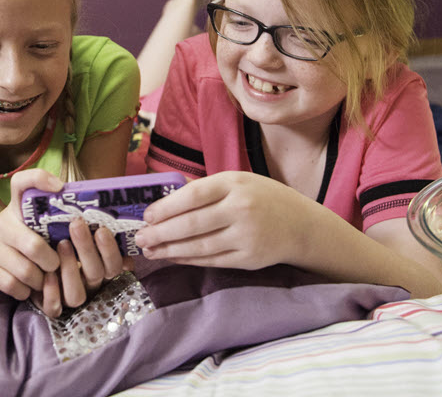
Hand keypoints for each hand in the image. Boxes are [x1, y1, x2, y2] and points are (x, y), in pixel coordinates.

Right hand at [0, 170, 61, 305]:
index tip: (59, 187)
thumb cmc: (16, 238)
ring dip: (40, 281)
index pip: (22, 182)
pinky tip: (27, 287)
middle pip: (35, 246)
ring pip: (25, 271)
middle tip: (56, 266)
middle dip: (52, 262)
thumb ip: (52, 217)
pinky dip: (25, 291)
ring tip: (43, 279)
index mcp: (16, 208)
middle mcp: (0, 223)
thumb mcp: (29, 223)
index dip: (41, 179)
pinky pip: (11, 285)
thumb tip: (87, 219)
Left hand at [30, 195, 133, 315]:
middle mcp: (85, 279)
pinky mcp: (48, 303)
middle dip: (88, 249)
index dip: (111, 249)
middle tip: (76, 225)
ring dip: (72, 270)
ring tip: (61, 244)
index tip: (101, 228)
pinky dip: (52, 294)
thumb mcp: (51, 208)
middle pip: (97, 274)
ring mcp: (68, 292)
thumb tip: (65, 188)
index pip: (115, 264)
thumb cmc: (39, 223)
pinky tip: (47, 275)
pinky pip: (55, 308)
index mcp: (96, 261)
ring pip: (78, 294)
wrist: (9, 242)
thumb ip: (65, 200)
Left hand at [133, 171, 316, 269]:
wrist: (301, 225)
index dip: (166, 207)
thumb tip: (165, 200)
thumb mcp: (239, 181)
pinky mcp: (248, 258)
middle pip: (192, 224)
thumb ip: (207, 189)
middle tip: (140, 238)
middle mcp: (241, 209)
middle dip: (161, 233)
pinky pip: (211, 260)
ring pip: (199, 246)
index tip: (147, 215)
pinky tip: (172, 257)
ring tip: (150, 251)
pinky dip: (188, 259)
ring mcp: (245, 236)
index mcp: (235, 183)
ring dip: (169, 250)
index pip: (193, 196)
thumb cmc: (263, 198)